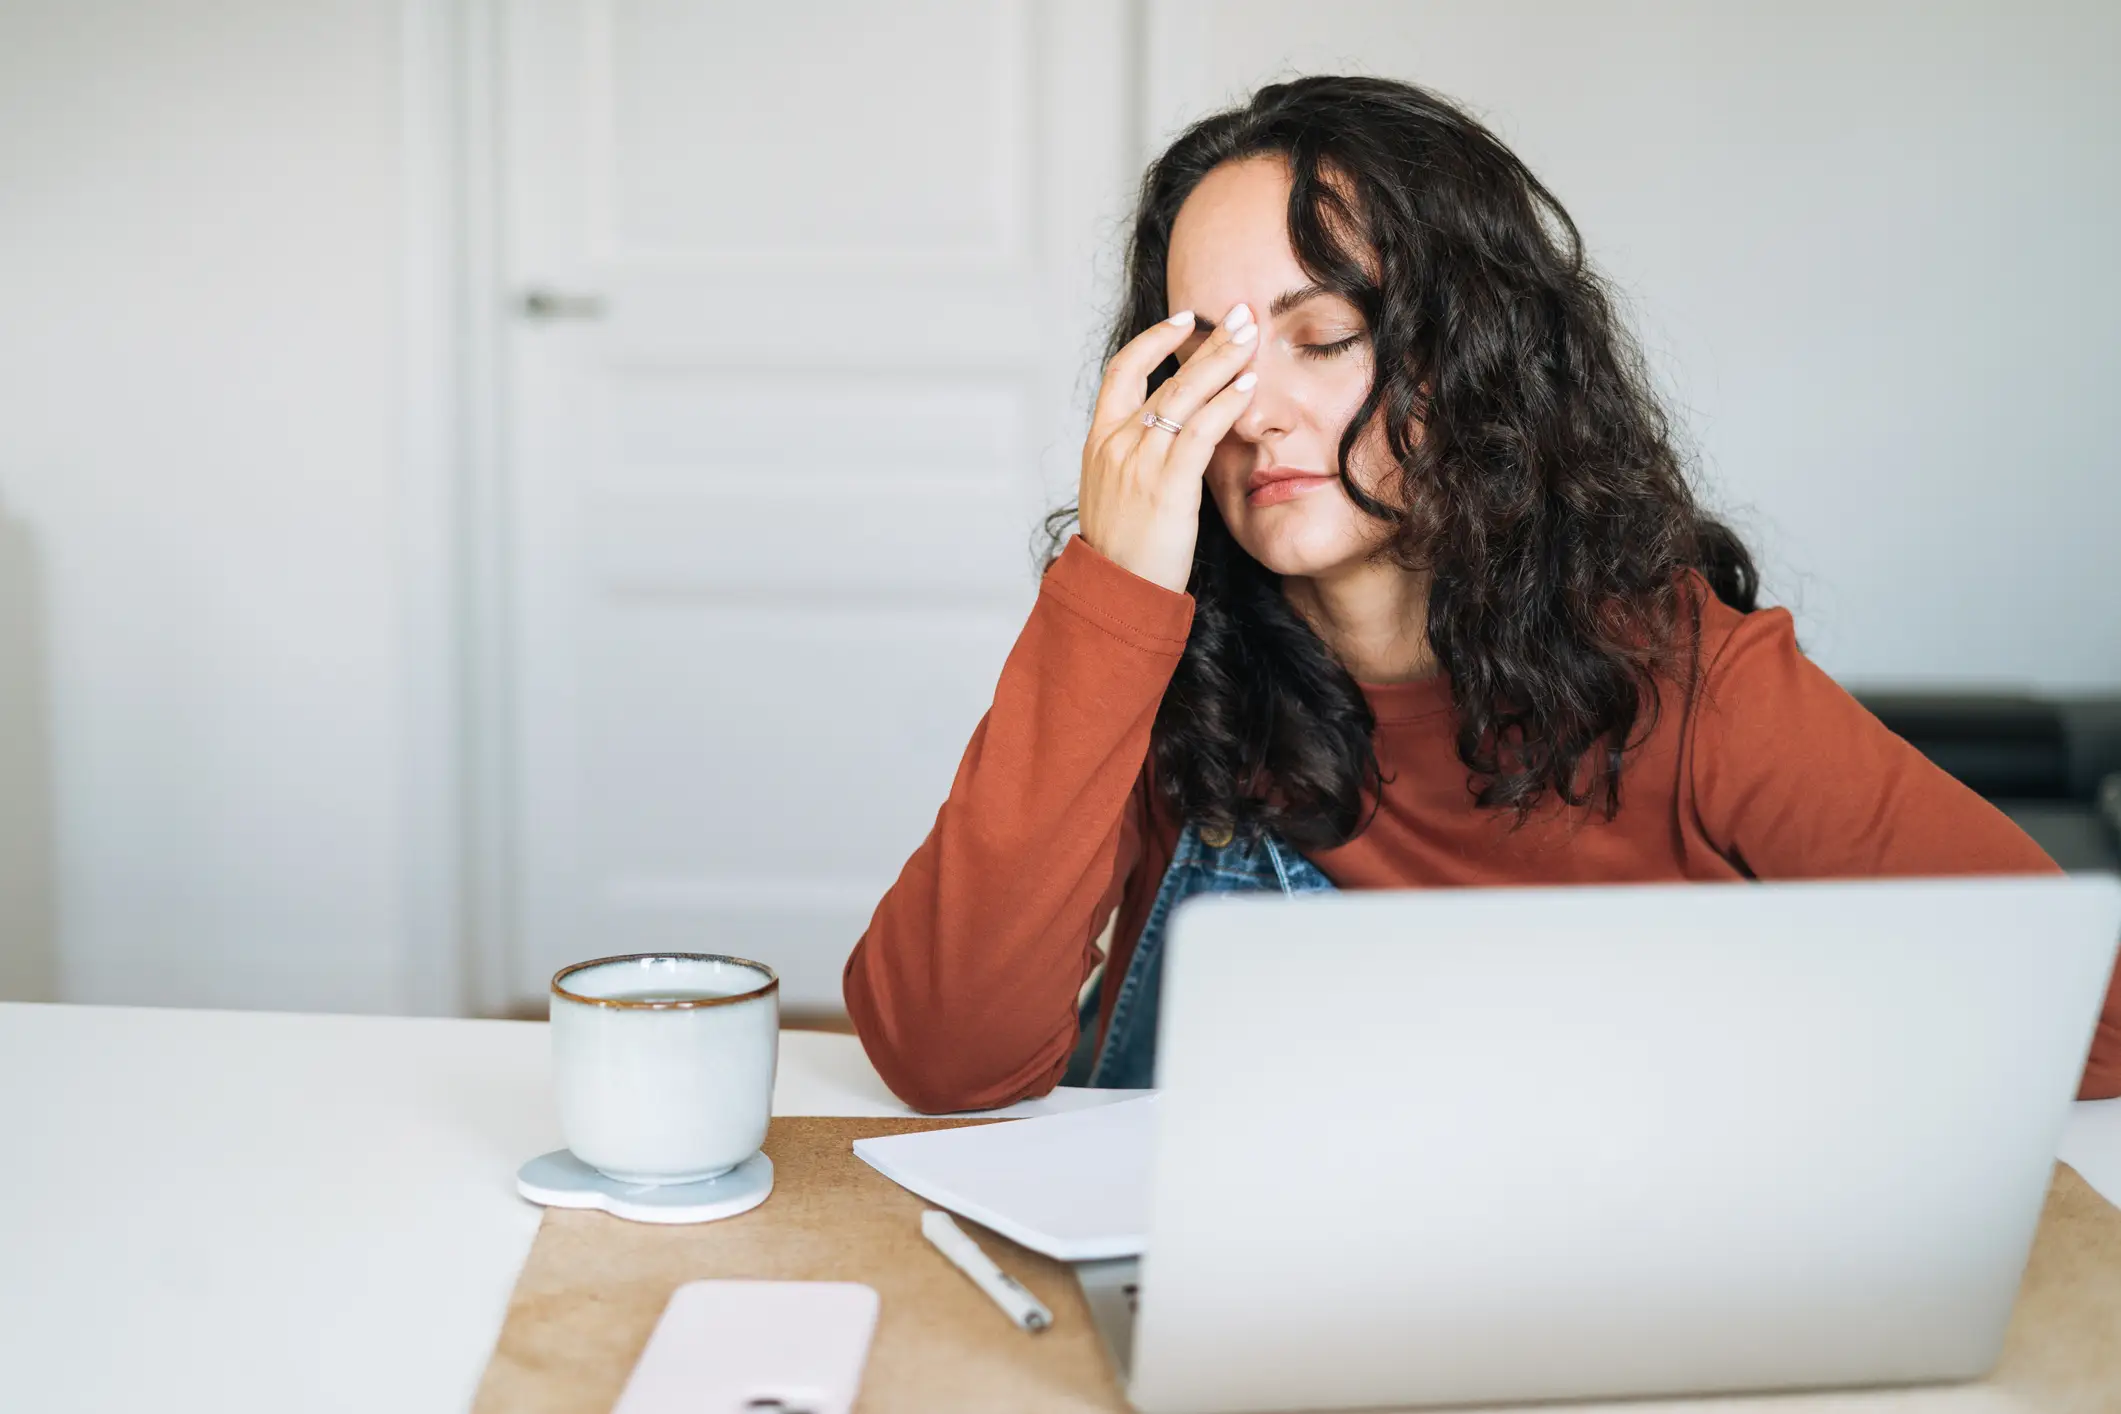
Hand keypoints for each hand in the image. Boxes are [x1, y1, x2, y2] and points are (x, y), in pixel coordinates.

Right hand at [1077, 302, 1259, 591]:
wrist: (1115, 591)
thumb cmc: (1123, 549)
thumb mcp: (1115, 491)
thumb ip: (1138, 456)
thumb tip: (1171, 432)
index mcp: (1099, 441)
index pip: (1122, 370)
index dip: (1154, 339)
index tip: (1186, 319)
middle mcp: (1117, 443)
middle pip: (1165, 375)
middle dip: (1207, 340)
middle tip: (1242, 313)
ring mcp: (1139, 462)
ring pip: (1184, 395)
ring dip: (1223, 361)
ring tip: (1253, 336)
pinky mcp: (1167, 485)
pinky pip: (1199, 432)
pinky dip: (1225, 405)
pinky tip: (1248, 387)